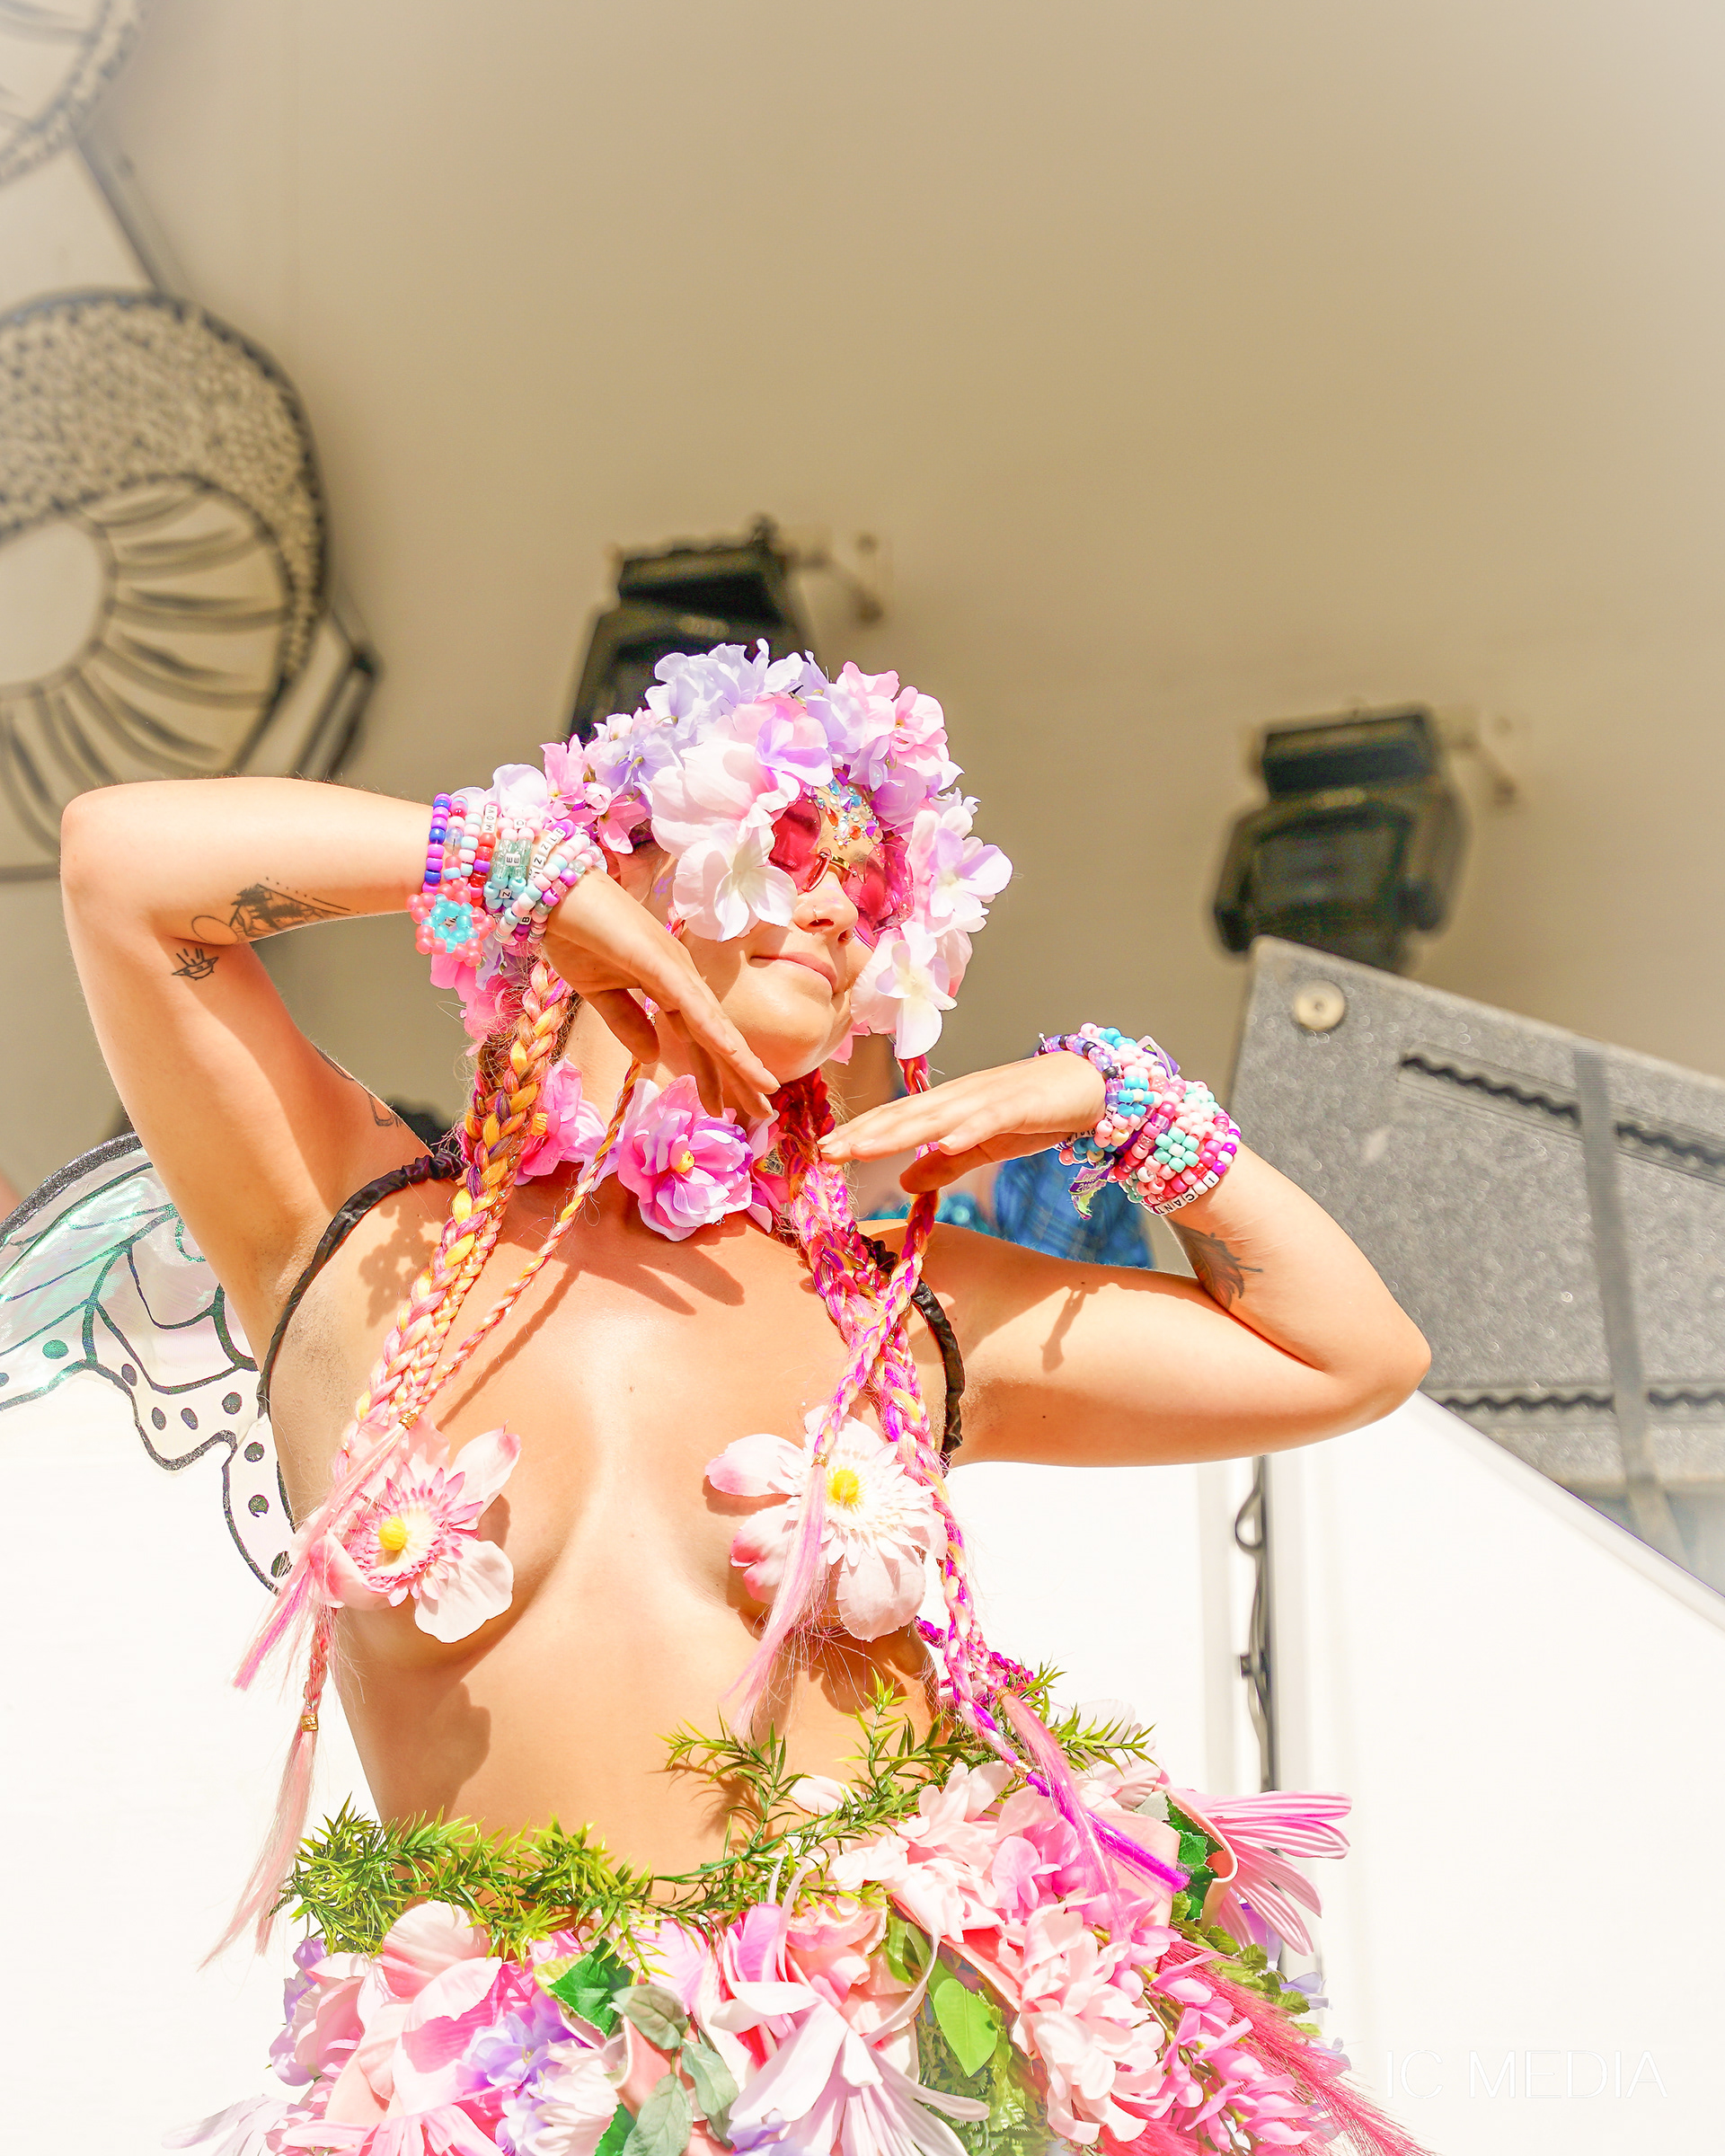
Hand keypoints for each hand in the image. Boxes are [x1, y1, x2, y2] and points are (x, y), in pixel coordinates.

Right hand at [544, 871, 779, 1119]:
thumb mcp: (598, 993)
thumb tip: (654, 1057)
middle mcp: (679, 976)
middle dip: (740, 1074)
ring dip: (739, 1057)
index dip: (715, 1072)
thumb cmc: (573, 934)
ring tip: (766, 1089)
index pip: (698, 1036)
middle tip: (765, 1112)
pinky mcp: (655, 959)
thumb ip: (627, 1023)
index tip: (726, 1107)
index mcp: (666, 984)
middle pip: (716, 1034)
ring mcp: (671, 966)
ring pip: (711, 1021)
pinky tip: (731, 1052)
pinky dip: (710, 1027)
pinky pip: (686, 1001)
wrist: (547, 891)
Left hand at [818, 1050, 1105, 1190]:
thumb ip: (947, 1163)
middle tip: (824, 1152)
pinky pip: (989, 1119)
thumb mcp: (985, 1144)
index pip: (896, 1120)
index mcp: (949, 1106)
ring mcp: (988, 1098)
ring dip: (896, 1132)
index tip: (823, 1153)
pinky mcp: (1020, 1105)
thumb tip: (907, 1183)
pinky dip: (967, 1129)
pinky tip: (945, 1142)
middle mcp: (960, 1097)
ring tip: (862, 1149)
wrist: (1092, 1083)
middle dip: (862, 1134)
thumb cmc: (1036, 1111)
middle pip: (904, 1116)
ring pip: (935, 1116)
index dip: (860, 1135)